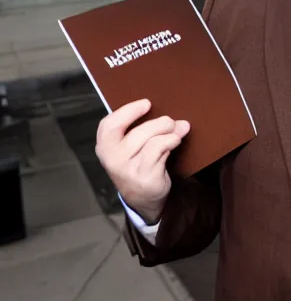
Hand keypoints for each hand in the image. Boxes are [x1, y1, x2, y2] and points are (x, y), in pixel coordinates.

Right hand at [95, 99, 189, 223]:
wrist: (141, 197)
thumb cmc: (136, 163)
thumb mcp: (130, 146)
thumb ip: (143, 128)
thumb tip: (176, 119)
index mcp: (104, 147)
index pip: (109, 125)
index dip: (128, 111)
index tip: (146, 103)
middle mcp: (113, 159)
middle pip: (136, 133)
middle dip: (157, 123)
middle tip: (169, 121)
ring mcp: (129, 170)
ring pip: (151, 142)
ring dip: (167, 132)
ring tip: (176, 130)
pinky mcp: (145, 177)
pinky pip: (160, 152)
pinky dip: (170, 142)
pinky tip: (175, 141)